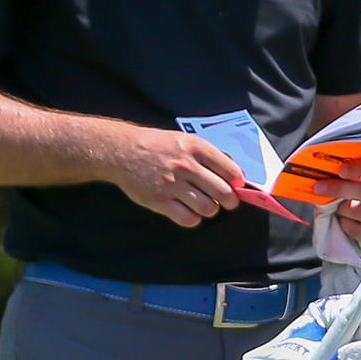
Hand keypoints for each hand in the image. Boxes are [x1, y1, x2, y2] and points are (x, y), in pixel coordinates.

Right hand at [105, 128, 243, 227]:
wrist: (122, 151)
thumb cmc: (158, 146)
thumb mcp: (184, 140)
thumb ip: (208, 156)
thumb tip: (234, 175)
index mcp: (196, 147)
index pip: (230, 171)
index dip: (237, 183)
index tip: (235, 187)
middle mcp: (186, 165)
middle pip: (223, 193)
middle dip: (229, 201)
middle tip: (225, 202)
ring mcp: (172, 184)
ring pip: (208, 208)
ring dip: (209, 210)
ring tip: (203, 204)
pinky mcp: (159, 200)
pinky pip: (188, 219)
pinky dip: (192, 218)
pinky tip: (188, 211)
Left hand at [314, 150, 360, 248]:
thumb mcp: (360, 171)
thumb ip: (348, 169)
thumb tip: (322, 171)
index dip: (358, 167)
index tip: (340, 170)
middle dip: (340, 189)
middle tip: (319, 187)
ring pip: (359, 212)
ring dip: (341, 209)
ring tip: (336, 205)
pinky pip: (358, 231)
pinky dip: (345, 224)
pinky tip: (343, 219)